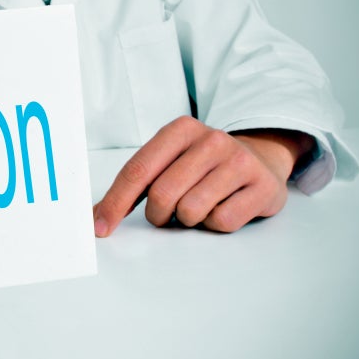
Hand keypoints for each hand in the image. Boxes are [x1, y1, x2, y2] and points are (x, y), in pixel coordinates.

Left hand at [93, 116, 313, 233]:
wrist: (261, 159)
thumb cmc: (204, 166)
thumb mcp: (170, 161)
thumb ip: (136, 184)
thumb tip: (96, 217)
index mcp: (180, 130)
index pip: (138, 170)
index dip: (115, 202)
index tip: (100, 227)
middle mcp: (211, 140)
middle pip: (162, 195)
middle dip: (158, 214)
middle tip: (168, 212)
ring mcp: (239, 161)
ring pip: (190, 211)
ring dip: (188, 219)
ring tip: (200, 205)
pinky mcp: (262, 186)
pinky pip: (221, 222)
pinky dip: (215, 224)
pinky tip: (224, 207)